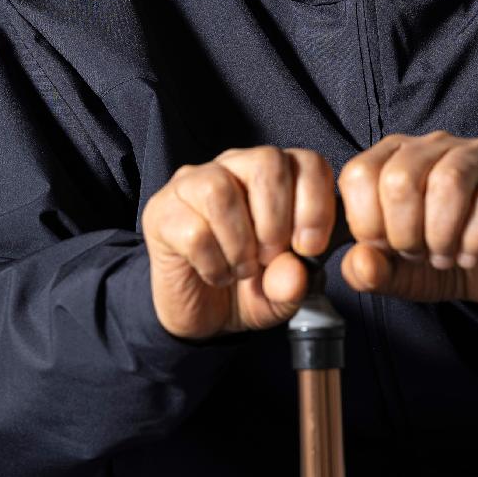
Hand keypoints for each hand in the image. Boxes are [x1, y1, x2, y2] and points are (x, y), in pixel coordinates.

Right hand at [143, 144, 337, 339]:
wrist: (201, 315)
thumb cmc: (249, 288)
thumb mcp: (284, 294)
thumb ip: (295, 283)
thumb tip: (292, 272)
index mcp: (276, 177)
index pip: (306, 161)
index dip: (316, 203)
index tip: (310, 247)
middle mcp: (234, 168)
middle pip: (265, 161)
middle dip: (277, 219)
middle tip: (271, 257)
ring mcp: (192, 185)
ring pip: (219, 189)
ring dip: (240, 241)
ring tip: (243, 270)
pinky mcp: (161, 212)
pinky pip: (192, 229)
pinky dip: (213, 263)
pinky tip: (217, 276)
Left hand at [337, 131, 477, 310]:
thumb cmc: (440, 260)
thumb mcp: (396, 274)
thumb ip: (367, 271)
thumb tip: (359, 262)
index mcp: (393, 157)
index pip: (360, 174)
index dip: (366, 223)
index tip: (386, 249)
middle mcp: (433, 144)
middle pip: (401, 178)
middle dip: (405, 234)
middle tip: (419, 255)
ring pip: (448, 184)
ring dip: (441, 237)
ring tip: (444, 257)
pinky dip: (474, 243)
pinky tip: (472, 255)